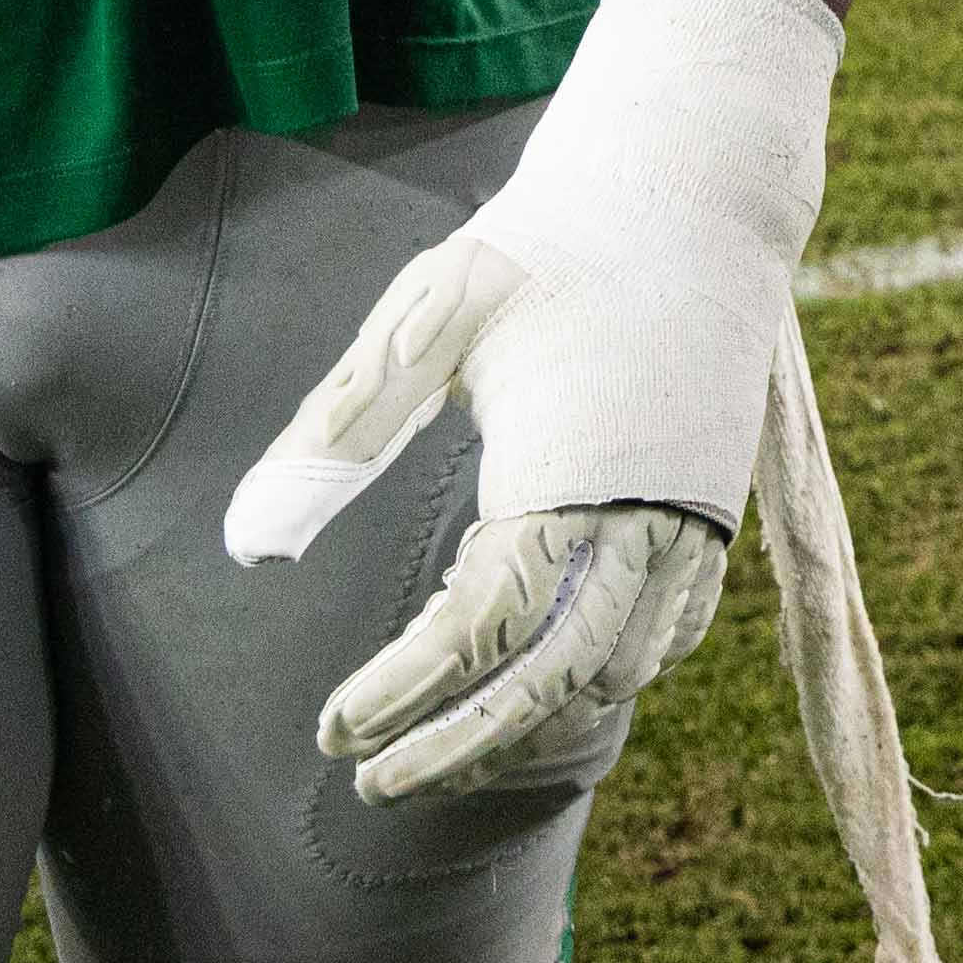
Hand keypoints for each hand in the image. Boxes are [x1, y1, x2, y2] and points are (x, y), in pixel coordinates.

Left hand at [224, 0, 833, 800]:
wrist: (694, 179)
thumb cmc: (547, 240)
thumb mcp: (429, 314)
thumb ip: (343, 428)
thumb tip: (246, 540)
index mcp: (564, 475)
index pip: (476, 632)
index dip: (404, 694)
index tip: (333, 731)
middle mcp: (641, 515)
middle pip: (551, 682)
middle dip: (458, 745)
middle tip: (370, 783)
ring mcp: (693, 515)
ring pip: (620, 668)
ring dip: (534, 717)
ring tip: (449, 738)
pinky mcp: (716, 501)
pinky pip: (674, 628)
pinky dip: (614, 671)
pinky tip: (559, 677)